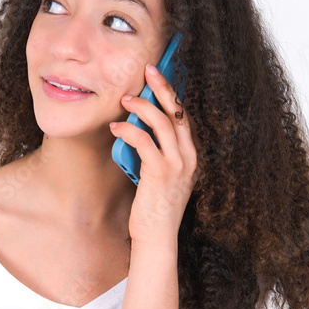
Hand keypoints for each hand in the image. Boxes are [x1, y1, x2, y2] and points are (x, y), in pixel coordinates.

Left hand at [110, 63, 198, 244]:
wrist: (157, 238)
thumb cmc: (154, 207)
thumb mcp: (160, 175)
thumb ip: (155, 152)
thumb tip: (137, 127)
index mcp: (191, 156)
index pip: (184, 116)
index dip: (173, 93)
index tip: (160, 75)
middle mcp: (189, 157)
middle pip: (178, 111)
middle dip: (162, 87)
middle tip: (147, 70)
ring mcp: (177, 165)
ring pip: (162, 122)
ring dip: (142, 107)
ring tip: (125, 99)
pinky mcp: (160, 173)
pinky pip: (144, 141)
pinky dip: (129, 130)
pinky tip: (116, 128)